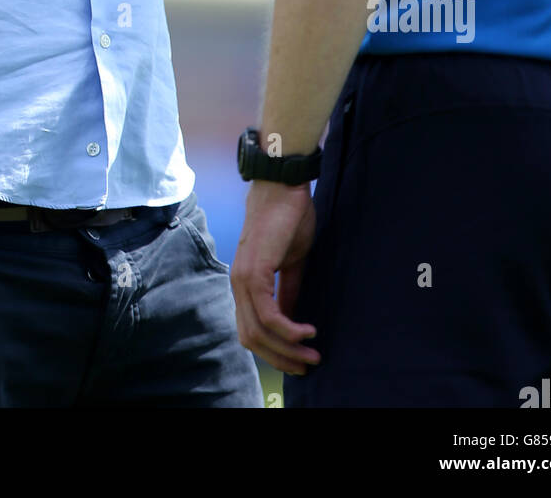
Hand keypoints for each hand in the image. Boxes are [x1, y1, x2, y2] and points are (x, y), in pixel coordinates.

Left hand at [230, 179, 321, 374]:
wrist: (284, 187)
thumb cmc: (289, 218)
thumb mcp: (291, 263)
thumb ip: (288, 291)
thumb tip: (291, 320)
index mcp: (245, 283)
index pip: (251, 329)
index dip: (274, 350)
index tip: (300, 360)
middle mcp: (238, 284)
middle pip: (251, 338)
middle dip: (280, 358)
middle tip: (308, 365)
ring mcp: (243, 278)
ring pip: (258, 332)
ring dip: (286, 349)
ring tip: (312, 353)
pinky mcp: (254, 272)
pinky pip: (268, 315)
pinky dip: (288, 330)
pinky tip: (308, 331)